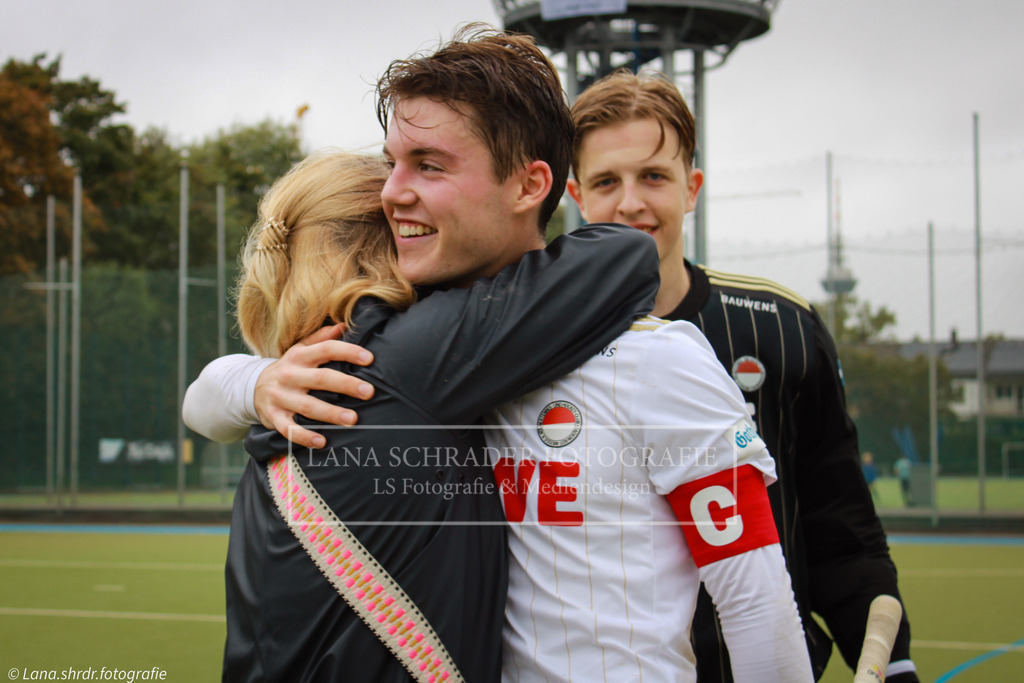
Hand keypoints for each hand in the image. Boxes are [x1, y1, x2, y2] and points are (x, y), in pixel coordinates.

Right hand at [254, 323, 375, 448]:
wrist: (250, 387)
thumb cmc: (288, 368)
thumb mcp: (300, 349)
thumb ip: (321, 338)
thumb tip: (345, 325)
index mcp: (299, 356)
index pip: (326, 349)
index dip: (348, 352)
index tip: (369, 359)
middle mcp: (290, 375)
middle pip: (321, 378)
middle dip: (346, 384)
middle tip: (368, 391)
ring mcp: (281, 397)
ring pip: (308, 406)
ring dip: (331, 414)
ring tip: (353, 419)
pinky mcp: (274, 417)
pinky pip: (290, 430)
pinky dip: (305, 437)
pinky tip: (322, 441)